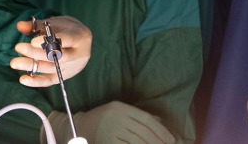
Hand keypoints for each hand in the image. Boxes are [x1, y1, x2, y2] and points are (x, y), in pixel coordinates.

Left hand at [9, 15, 91, 87]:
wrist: (82, 42)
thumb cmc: (68, 29)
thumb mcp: (56, 22)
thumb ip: (38, 25)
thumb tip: (19, 26)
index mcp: (80, 36)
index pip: (66, 40)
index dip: (50, 42)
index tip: (32, 41)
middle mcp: (79, 55)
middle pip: (57, 56)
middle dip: (36, 53)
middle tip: (18, 48)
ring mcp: (72, 68)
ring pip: (51, 69)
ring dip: (32, 65)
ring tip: (15, 63)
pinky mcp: (65, 77)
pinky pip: (50, 81)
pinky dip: (36, 81)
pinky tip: (23, 79)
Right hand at [44, 102, 175, 143]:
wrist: (76, 127)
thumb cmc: (101, 120)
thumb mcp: (118, 112)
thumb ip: (137, 116)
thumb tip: (159, 121)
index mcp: (120, 107)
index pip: (145, 118)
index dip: (161, 129)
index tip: (171, 139)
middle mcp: (116, 117)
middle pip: (143, 131)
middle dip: (158, 141)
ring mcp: (111, 130)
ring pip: (137, 141)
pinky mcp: (107, 141)